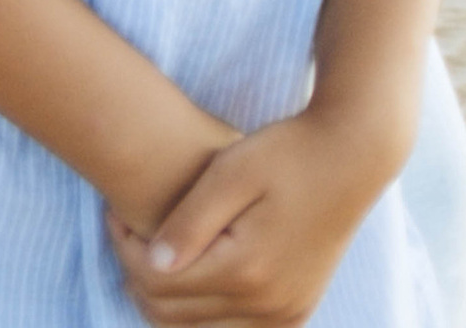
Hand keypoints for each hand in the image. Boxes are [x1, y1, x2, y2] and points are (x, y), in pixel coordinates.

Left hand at [109, 111, 381, 323]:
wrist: (350, 158)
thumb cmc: (285, 153)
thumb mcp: (230, 172)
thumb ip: (190, 221)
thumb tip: (151, 263)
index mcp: (247, 270)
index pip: (157, 282)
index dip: (123, 248)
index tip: (115, 213)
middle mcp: (268, 306)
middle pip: (172, 314)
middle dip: (138, 276)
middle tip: (127, 230)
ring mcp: (285, 315)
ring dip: (167, 298)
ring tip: (153, 248)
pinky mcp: (294, 313)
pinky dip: (201, 311)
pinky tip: (190, 270)